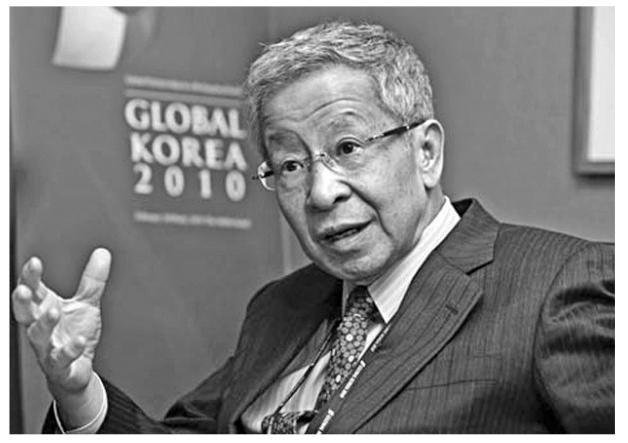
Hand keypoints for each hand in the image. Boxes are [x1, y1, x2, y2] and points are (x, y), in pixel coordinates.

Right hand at [12, 248, 110, 396]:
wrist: (77, 369)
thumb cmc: (75, 333)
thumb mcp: (86, 303)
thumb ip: (92, 280)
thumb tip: (102, 253)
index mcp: (45, 308)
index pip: (33, 290)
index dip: (30, 277)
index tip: (34, 262)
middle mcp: (42, 328)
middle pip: (25, 313)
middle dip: (22, 302)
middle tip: (24, 290)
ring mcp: (48, 348)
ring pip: (38, 336)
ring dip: (44, 324)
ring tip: (54, 312)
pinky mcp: (60, 366)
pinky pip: (61, 359)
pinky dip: (70, 350)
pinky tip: (79, 340)